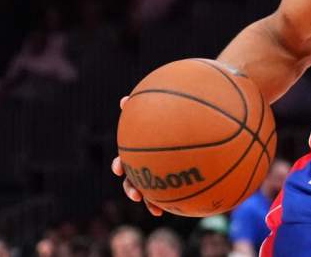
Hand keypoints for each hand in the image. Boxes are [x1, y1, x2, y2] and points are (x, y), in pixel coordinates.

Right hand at [112, 95, 162, 216]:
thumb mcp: (158, 114)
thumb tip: (124, 99)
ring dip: (148, 201)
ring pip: (147, 191)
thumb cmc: (170, 119)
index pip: (123, 160)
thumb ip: (143, 108)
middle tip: (136, 194)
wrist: (190, 134)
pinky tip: (168, 210)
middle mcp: (143, 166)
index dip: (119, 166)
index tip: (120, 169)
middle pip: (132, 180)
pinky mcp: (168, 182)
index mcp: (139, 153)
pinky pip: (166, 194)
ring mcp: (155, 175)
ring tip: (154, 208)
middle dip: (131, 188)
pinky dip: (165, 203)